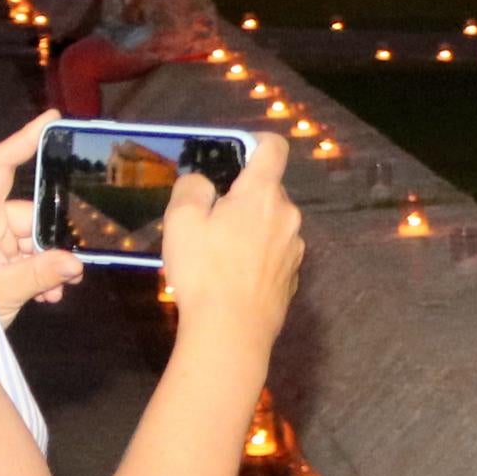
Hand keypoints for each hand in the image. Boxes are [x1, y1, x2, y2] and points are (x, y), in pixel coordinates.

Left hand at [0, 110, 82, 325]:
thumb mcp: (1, 289)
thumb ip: (39, 274)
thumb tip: (75, 262)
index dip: (24, 139)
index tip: (52, 119)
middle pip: (31, 212)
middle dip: (55, 238)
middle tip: (76, 263)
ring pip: (34, 238)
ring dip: (51, 262)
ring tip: (60, 288)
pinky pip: (29, 256)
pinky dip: (43, 272)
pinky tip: (50, 295)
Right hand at [160, 131, 301, 367]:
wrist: (231, 332)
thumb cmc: (204, 271)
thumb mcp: (181, 221)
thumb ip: (192, 188)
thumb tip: (204, 182)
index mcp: (263, 194)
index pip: (273, 148)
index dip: (256, 143)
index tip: (236, 153)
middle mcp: (288, 215)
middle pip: (268, 190)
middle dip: (243, 198)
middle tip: (210, 220)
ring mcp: (295, 248)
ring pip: (272, 224)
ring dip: (250, 229)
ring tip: (218, 255)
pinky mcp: (293, 277)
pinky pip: (274, 254)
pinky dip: (257, 257)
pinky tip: (233, 279)